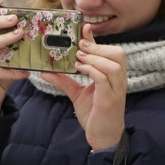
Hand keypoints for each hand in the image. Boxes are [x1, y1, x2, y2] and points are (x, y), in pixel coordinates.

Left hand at [42, 23, 126, 149]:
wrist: (103, 136)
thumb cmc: (94, 114)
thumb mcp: (76, 93)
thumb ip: (64, 80)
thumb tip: (45, 70)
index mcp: (112, 75)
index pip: (108, 51)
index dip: (96, 38)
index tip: (83, 28)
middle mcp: (118, 80)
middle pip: (118, 53)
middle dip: (98, 47)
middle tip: (79, 48)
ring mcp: (117, 89)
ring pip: (113, 64)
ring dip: (94, 58)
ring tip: (78, 59)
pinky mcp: (110, 98)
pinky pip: (105, 78)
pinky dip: (92, 70)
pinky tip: (80, 69)